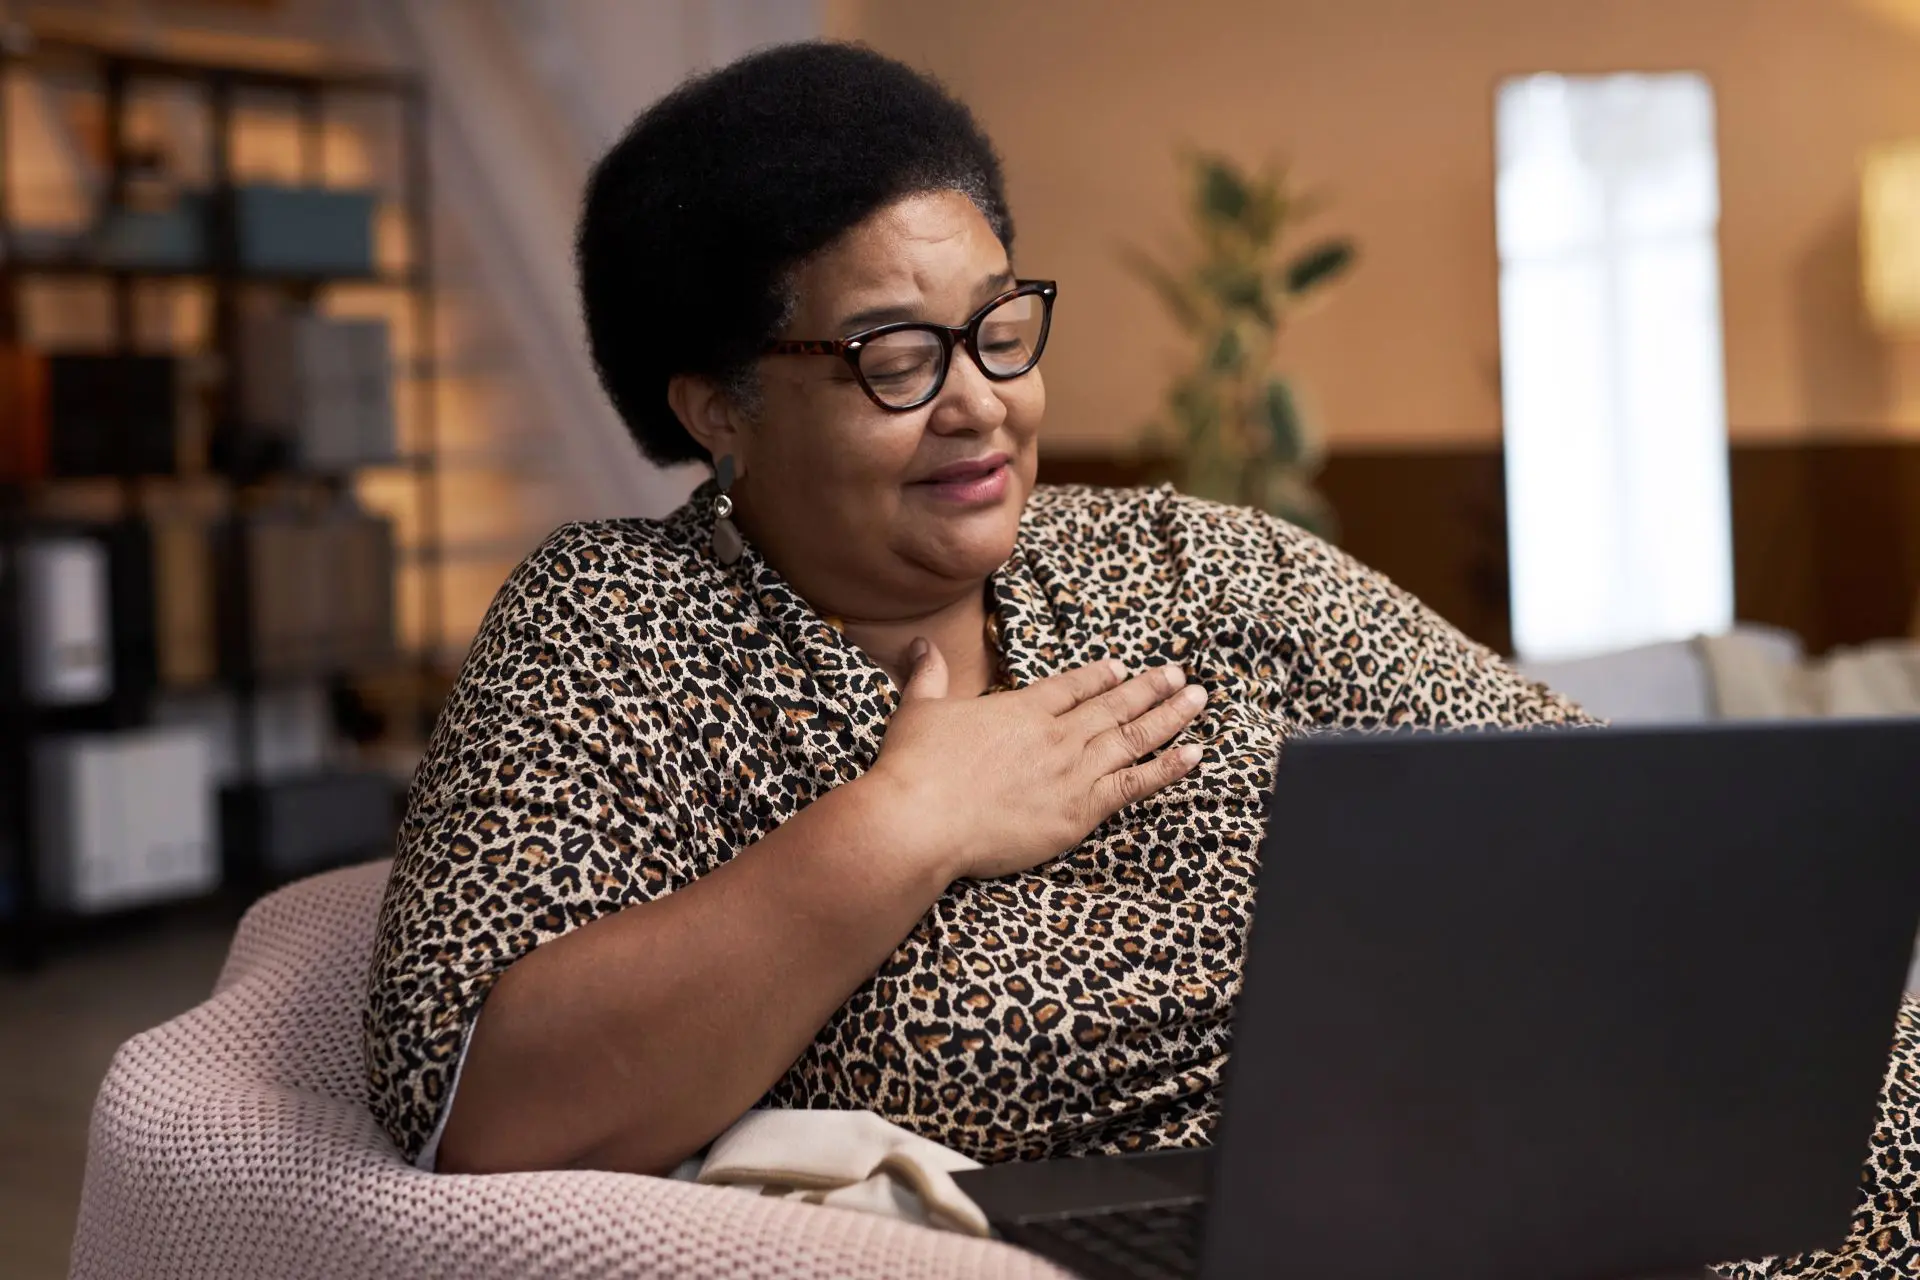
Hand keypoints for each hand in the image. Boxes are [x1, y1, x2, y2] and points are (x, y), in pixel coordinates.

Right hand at [864, 639, 1206, 882]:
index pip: (1072, 687)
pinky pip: (1135, 783)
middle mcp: (1056, 734)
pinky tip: (1194, 754)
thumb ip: (928, 675)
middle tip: (1178, 674)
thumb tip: (919, 643)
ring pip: (1133, 737)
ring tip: (1197, 699)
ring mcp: (1073, 771)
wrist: (921, 819)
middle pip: (1113, 705)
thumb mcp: (918, 710)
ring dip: (1169, 716)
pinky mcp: (1081, 809)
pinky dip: (1167, 768)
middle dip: (1149, 687)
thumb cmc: (914, 768)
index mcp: (1021, 710)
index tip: (1120, 668)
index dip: (1099, 677)